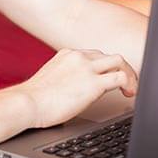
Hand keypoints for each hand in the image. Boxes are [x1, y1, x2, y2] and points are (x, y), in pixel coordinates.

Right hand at [13, 48, 137, 127]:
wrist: (27, 103)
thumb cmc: (33, 100)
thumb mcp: (51, 79)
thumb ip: (66, 77)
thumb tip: (74, 91)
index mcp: (68, 54)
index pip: (95, 55)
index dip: (106, 67)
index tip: (109, 78)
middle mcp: (79, 56)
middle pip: (109, 56)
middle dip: (121, 68)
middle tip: (126, 83)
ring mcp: (87, 68)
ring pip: (119, 61)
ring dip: (129, 74)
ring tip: (131, 88)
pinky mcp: (94, 83)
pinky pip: (121, 77)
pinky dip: (130, 83)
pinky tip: (128, 93)